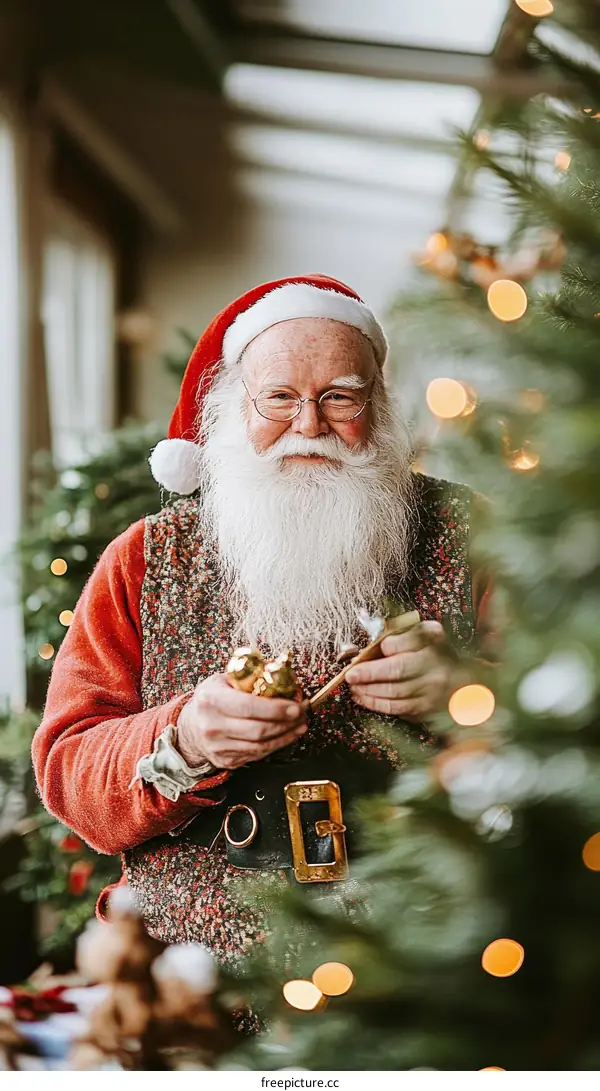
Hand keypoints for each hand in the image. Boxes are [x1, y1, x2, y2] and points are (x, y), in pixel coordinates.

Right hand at [176, 673, 306, 769]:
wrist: (190, 727)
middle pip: (258, 730)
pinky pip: (257, 755)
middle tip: (303, 713)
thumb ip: (249, 678)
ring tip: (300, 724)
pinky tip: (287, 736)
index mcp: (212, 700)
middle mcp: (212, 725)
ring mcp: (218, 746)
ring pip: (261, 746)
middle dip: (287, 723)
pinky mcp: (225, 760)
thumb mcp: (223, 681)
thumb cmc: (211, 700)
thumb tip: (283, 675)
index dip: (277, 708)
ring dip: (286, 736)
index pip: (249, 706)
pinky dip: (276, 745)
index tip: (296, 706)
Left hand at [345, 621, 453, 721]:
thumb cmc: (440, 655)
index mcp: (436, 647)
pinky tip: (362, 697)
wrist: (465, 684)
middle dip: (370, 673)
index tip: (374, 648)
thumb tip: (383, 644)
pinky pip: (396, 709)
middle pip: (398, 672)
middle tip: (351, 674)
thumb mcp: (429, 635)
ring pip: (394, 694)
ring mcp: (431, 695)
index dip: (391, 646)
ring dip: (368, 691)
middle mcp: (436, 672)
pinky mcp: (424, 711)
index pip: (412, 642)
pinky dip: (375, 704)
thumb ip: (407, 635)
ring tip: (353, 685)